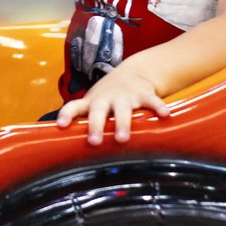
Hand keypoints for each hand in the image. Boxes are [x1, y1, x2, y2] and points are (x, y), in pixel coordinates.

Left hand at [55, 66, 169, 144]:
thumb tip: (73, 152)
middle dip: (96, 126)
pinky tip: (164, 115)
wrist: (134, 72)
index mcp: (92, 102)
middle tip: (94, 141)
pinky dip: (158, 107)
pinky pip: (151, 101)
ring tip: (122, 138)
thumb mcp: (95, 104)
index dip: (67, 115)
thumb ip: (88, 123)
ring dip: (122, 123)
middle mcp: (106, 98)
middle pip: (98, 111)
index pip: (74, 106)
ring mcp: (125, 96)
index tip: (61, 125)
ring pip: (123, 109)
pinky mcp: (143, 94)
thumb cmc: (109, 97)